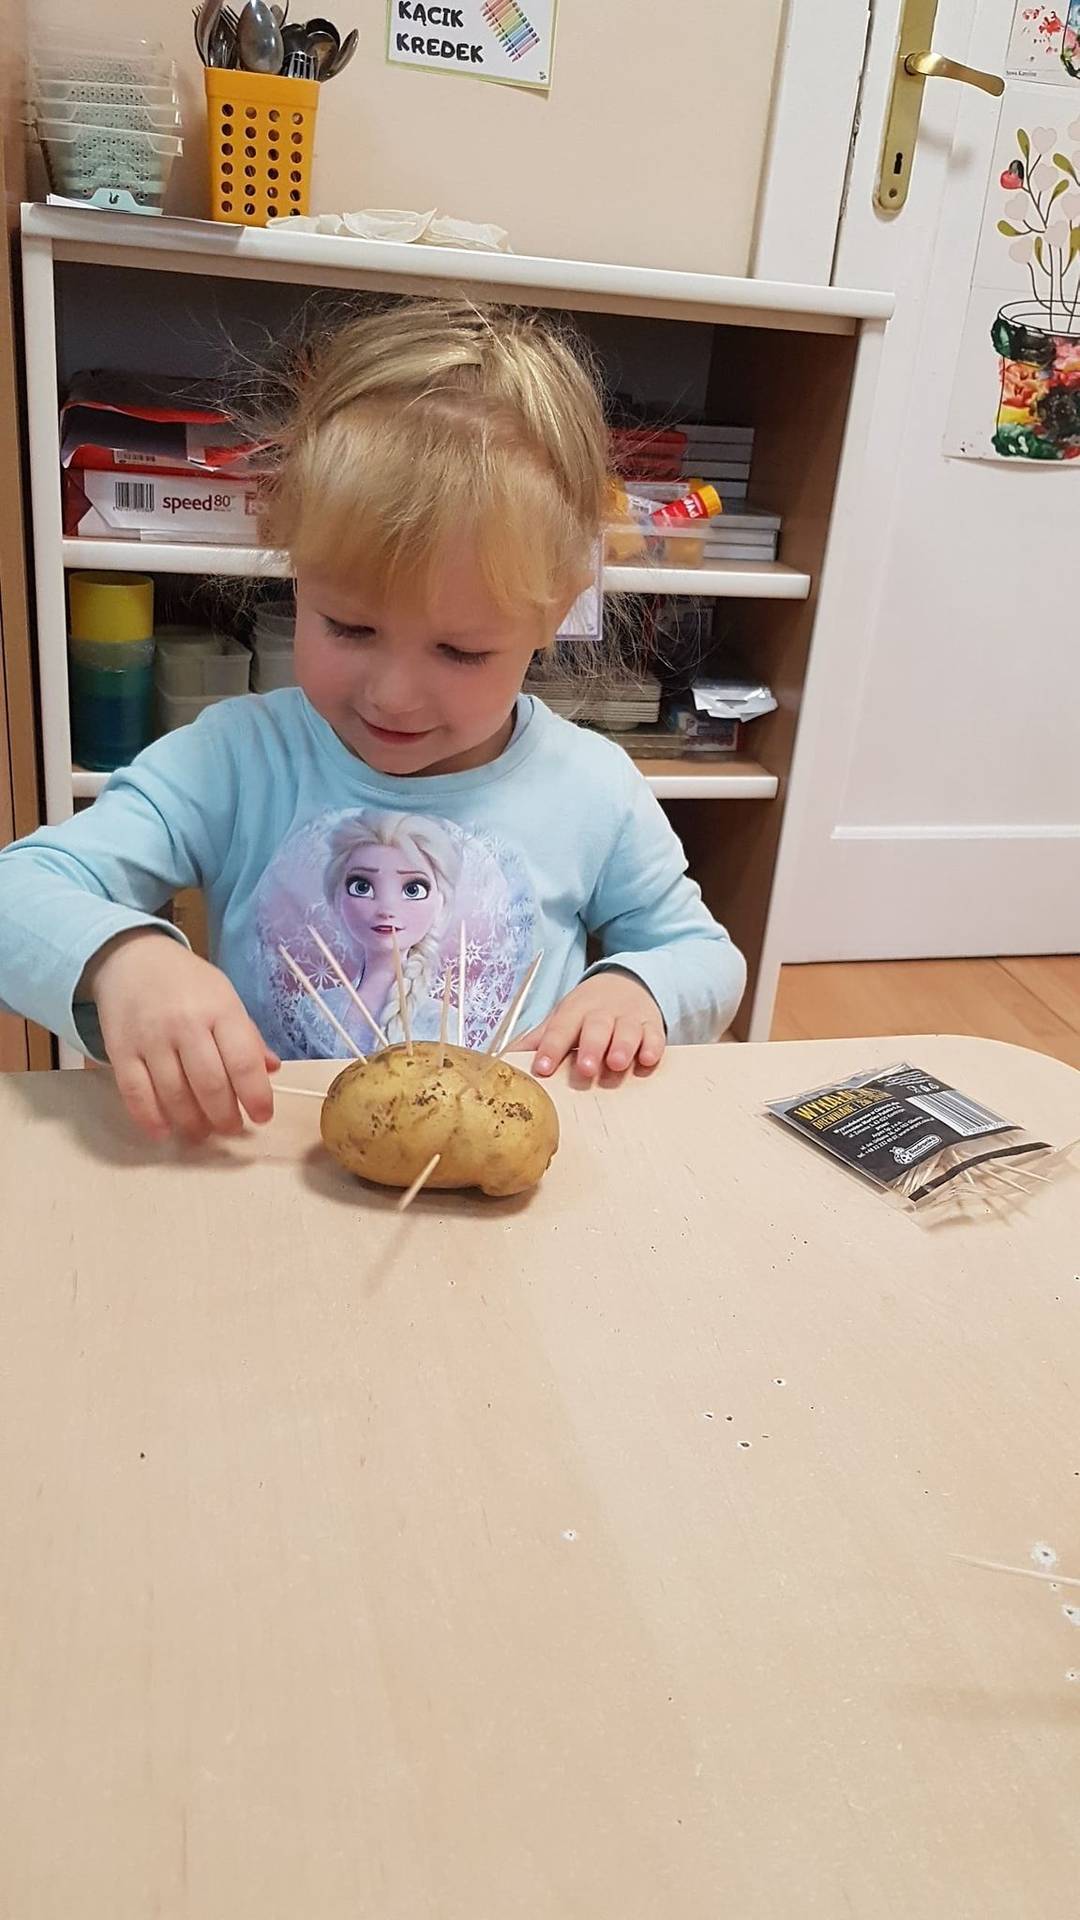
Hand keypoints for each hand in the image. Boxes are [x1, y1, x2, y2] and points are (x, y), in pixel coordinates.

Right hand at [84, 931, 279, 1142]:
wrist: (131, 959)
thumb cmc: (188, 984)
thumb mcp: (225, 999)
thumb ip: (248, 1037)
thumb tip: (272, 1071)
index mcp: (220, 1009)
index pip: (244, 1062)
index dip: (256, 1096)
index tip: (262, 1117)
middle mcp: (186, 1024)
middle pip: (210, 1085)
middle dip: (225, 1117)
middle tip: (231, 1128)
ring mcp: (150, 1039)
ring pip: (174, 1095)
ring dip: (192, 1123)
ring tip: (202, 1132)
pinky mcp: (120, 1051)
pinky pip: (135, 1093)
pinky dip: (150, 1118)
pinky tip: (163, 1131)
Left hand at [518, 972, 665, 1081]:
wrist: (628, 982)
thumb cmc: (588, 1011)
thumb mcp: (563, 1018)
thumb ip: (540, 1038)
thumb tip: (502, 1058)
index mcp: (575, 1011)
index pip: (560, 1028)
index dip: (551, 1047)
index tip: (542, 1068)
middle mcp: (602, 1012)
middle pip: (595, 1027)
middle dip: (590, 1048)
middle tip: (585, 1069)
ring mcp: (629, 1018)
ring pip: (626, 1030)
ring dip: (622, 1046)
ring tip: (616, 1064)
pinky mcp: (652, 1024)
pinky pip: (655, 1035)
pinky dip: (653, 1046)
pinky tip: (648, 1059)